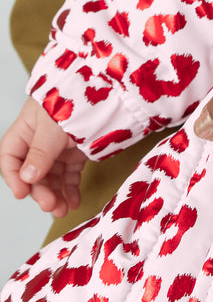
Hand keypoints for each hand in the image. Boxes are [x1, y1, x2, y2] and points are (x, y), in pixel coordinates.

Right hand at [0, 98, 85, 215]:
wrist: (111, 90)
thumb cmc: (76, 100)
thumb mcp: (53, 126)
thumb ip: (40, 152)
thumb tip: (27, 177)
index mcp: (26, 128)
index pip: (11, 156)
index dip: (14, 177)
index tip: (22, 194)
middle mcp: (40, 139)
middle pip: (33, 171)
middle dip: (40, 190)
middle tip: (51, 205)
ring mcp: (60, 146)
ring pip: (52, 176)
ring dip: (56, 194)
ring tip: (63, 211)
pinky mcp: (78, 151)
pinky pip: (70, 174)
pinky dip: (71, 188)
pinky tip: (73, 202)